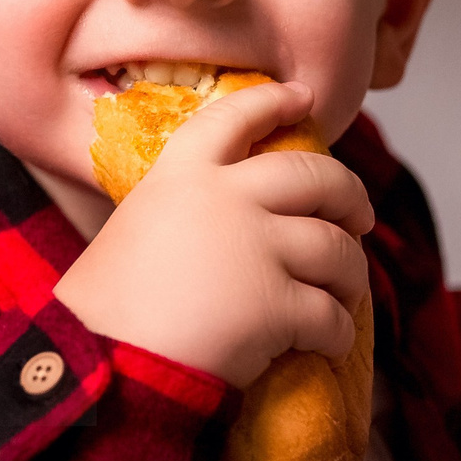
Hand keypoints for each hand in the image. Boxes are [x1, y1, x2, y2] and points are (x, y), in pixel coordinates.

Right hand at [54, 80, 374, 387]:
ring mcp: (255, 249)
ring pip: (337, 248)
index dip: (273, 101)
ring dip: (351, 274)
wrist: (99, 364)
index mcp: (181, 176)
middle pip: (315, 176)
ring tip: (345, 293)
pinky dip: (337, 332)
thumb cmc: (106, 309)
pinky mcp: (276, 305)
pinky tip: (329, 343)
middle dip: (350, 194)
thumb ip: (188, 213)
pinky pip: (332, 316)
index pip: (233, 118)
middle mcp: (224, 199)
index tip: (303, 97)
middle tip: (361, 216)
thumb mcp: (137, 229)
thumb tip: (243, 220)